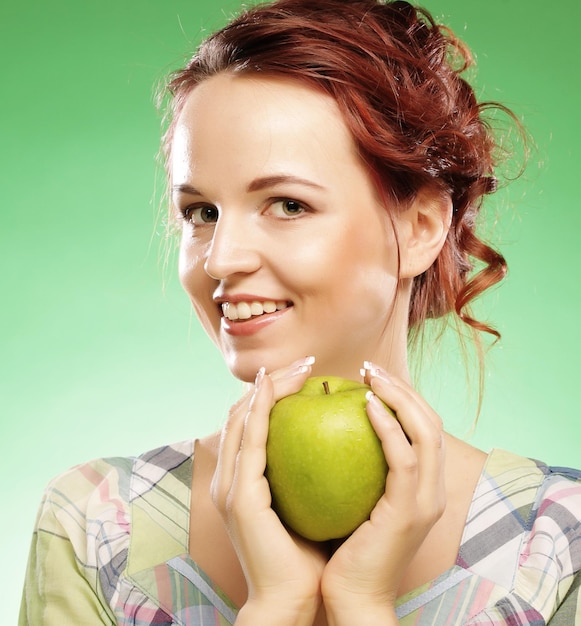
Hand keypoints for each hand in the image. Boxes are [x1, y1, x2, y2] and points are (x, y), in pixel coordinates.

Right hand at [211, 357, 326, 624]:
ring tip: (296, 368)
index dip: (273, 395)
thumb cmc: (305, 558)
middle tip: (305, 362)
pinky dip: (259, 410)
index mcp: (244, 482)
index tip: (305, 376)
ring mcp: (230, 485)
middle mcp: (230, 478)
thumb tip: (340, 448)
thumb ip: (311, 478)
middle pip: (242, 414)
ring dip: (266, 388)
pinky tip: (276, 390)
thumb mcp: (308, 507)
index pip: (253, 425)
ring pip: (240, 419)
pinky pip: (249, 440)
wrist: (290, 599)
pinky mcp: (239, 494)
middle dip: (270, 382)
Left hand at [321, 363, 445, 624]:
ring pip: (427, 431)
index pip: (423, 428)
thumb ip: (360, 469)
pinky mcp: (410, 511)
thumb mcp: (359, 500)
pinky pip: (404, 458)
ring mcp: (426, 501)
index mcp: (423, 487)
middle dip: (403, 388)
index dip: (402, 396)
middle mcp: (433, 490)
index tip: (371, 378)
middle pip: (431, 421)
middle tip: (369, 367)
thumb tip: (334, 430)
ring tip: (369, 376)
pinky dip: (389, 427)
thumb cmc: (347, 549)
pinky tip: (365, 405)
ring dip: (399, 396)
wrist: (353, 599)